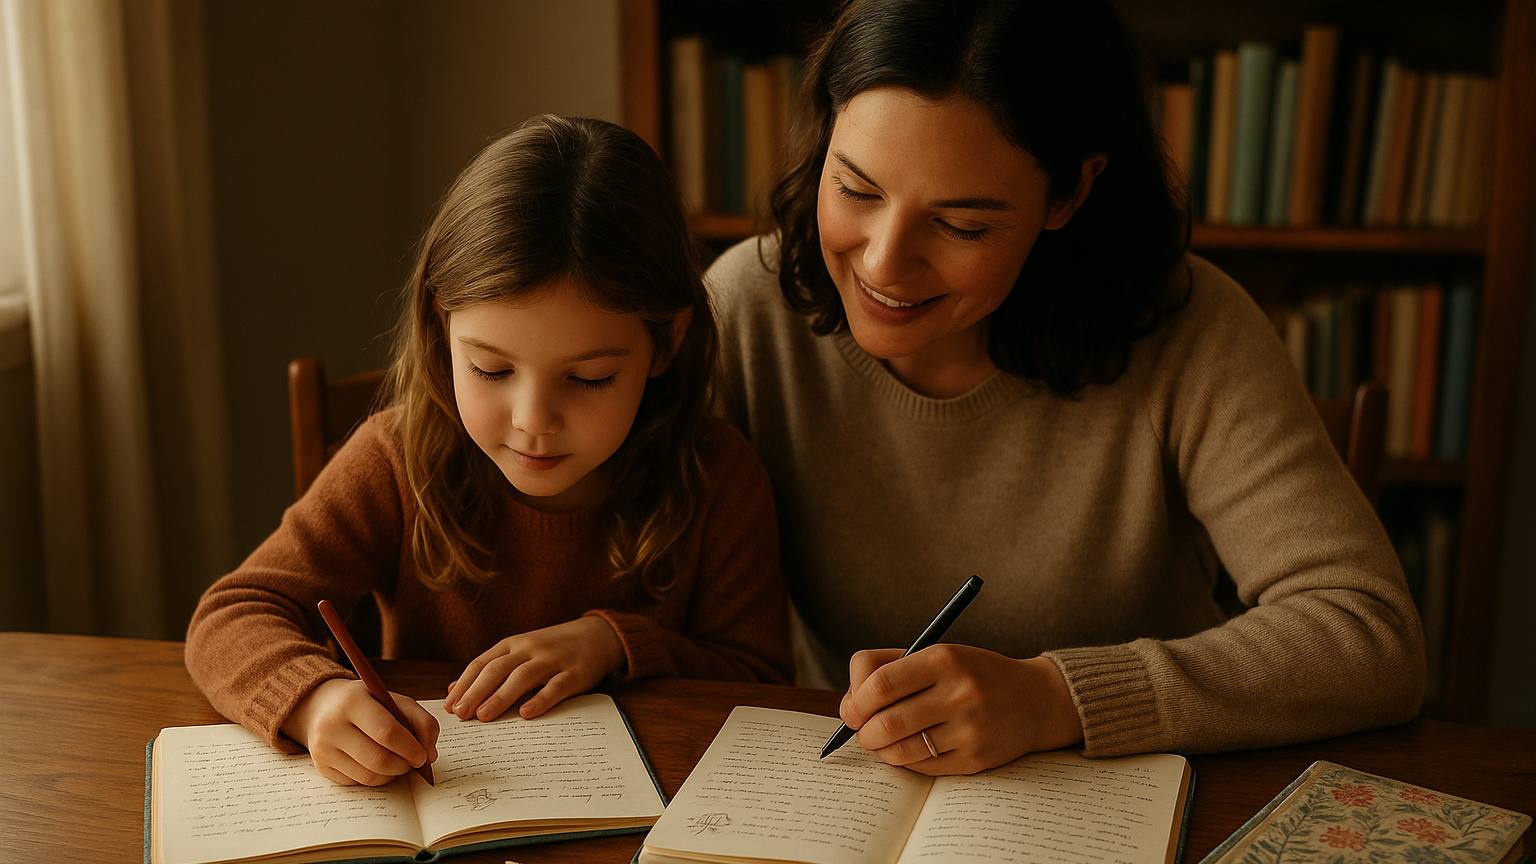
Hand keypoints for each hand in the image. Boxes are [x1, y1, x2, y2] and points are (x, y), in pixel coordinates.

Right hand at [282, 678, 439, 785]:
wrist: (323, 706)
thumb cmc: (367, 702)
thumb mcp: (394, 700)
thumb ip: (421, 722)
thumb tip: (430, 756)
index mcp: (353, 702)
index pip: (387, 732)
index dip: (410, 748)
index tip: (423, 756)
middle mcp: (332, 726)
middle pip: (378, 760)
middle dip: (404, 765)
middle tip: (414, 762)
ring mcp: (323, 749)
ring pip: (369, 776)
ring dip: (392, 774)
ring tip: (398, 762)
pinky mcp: (322, 767)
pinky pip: (358, 783)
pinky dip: (375, 778)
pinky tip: (378, 764)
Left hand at [444, 616, 625, 721]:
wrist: (598, 635)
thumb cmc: (553, 648)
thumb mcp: (521, 652)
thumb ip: (491, 668)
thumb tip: (453, 689)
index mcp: (513, 644)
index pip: (482, 664)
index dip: (464, 685)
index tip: (449, 707)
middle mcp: (530, 649)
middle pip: (497, 670)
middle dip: (476, 692)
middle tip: (461, 714)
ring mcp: (553, 660)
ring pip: (522, 677)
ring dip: (501, 696)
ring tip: (484, 716)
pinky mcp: (575, 673)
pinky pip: (556, 687)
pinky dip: (540, 700)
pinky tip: (526, 714)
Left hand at [839, 645, 1083, 774]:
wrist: (1036, 699)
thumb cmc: (972, 674)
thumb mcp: (937, 655)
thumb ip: (886, 669)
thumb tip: (846, 706)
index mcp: (945, 659)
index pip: (881, 683)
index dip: (856, 701)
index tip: (851, 709)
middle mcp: (959, 693)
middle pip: (887, 722)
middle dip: (863, 732)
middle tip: (862, 731)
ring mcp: (969, 730)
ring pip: (900, 750)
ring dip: (881, 749)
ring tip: (883, 740)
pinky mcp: (976, 760)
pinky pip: (921, 768)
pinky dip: (904, 760)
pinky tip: (909, 748)